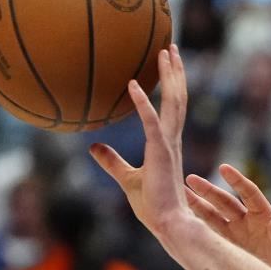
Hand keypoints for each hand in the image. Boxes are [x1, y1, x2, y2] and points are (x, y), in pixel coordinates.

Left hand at [90, 45, 191, 238]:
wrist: (166, 223)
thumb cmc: (152, 205)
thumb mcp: (125, 177)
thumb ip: (111, 160)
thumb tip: (93, 146)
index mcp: (167, 143)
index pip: (173, 106)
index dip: (173, 83)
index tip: (169, 63)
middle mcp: (172, 138)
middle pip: (177, 97)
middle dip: (175, 71)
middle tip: (170, 47)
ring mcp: (168, 144)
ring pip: (173, 103)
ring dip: (168, 77)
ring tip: (164, 53)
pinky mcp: (159, 152)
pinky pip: (150, 121)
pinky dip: (142, 102)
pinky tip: (132, 84)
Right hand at [186, 165, 270, 269]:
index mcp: (266, 219)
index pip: (250, 194)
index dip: (237, 181)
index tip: (223, 168)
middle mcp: (249, 225)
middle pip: (225, 203)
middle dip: (208, 191)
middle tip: (189, 179)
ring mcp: (237, 238)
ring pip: (213, 217)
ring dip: (197, 206)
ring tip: (180, 194)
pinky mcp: (229, 252)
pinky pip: (210, 238)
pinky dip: (197, 229)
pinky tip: (182, 221)